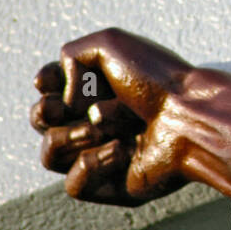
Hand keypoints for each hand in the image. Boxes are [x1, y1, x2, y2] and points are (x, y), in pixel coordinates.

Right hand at [30, 28, 192, 205]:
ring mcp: (104, 155)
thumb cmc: (155, 79)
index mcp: (100, 87)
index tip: (51, 82)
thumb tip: (62, 98)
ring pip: (51, 155)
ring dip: (71, 136)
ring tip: (103, 125)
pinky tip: (120, 149)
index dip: (45, 86)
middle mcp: (99, 121)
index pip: (48, 90)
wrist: (189, 114)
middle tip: (68, 107)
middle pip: (42, 123)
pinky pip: (74, 185)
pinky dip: (91, 164)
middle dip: (45, 113)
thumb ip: (70, 54)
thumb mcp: (109, 44)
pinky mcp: (114, 186)